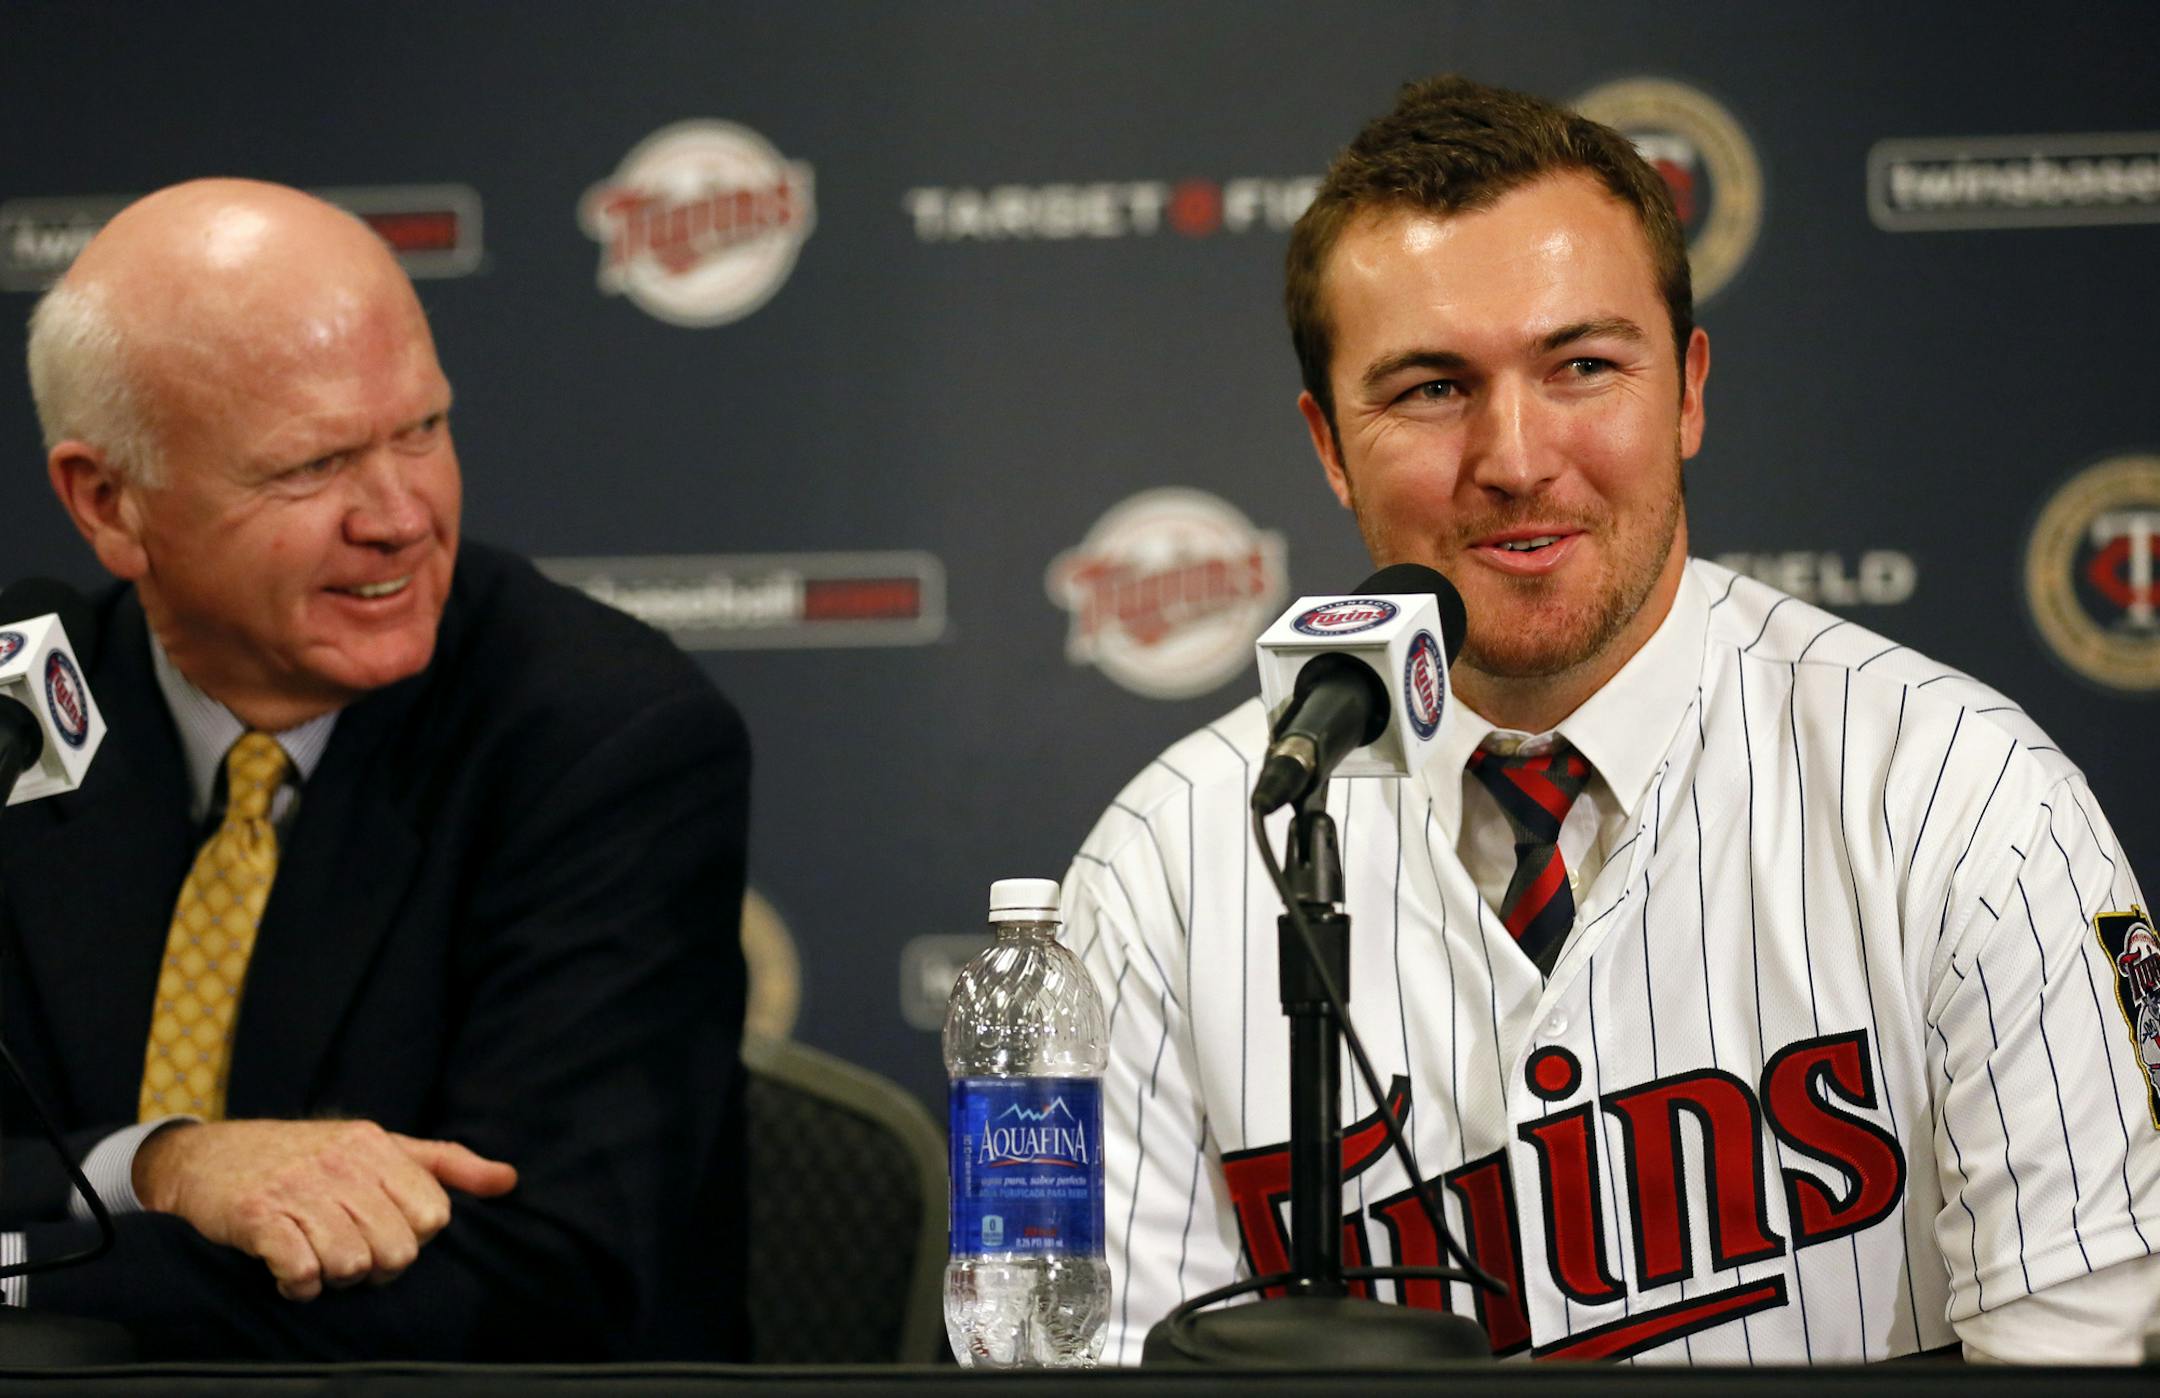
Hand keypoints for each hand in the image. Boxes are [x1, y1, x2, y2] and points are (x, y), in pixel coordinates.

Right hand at [132, 1118, 517, 1300]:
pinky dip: (298, 1285)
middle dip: (376, 1267)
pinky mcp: (256, 1216)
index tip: (386, 1235)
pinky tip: (288, 1272)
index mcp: (377, 1146)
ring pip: (350, 1264)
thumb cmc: (307, 1157)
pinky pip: (300, 1272)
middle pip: (396, 1249)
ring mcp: (297, 1188)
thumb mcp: (380, 1147)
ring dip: (334, 1277)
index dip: (413, 1240)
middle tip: (349, 1255)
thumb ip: (446, 1164)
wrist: (207, 1158)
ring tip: (316, 1259)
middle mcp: (341, 1163)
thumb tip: (509, 1181)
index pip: (432, 1215)